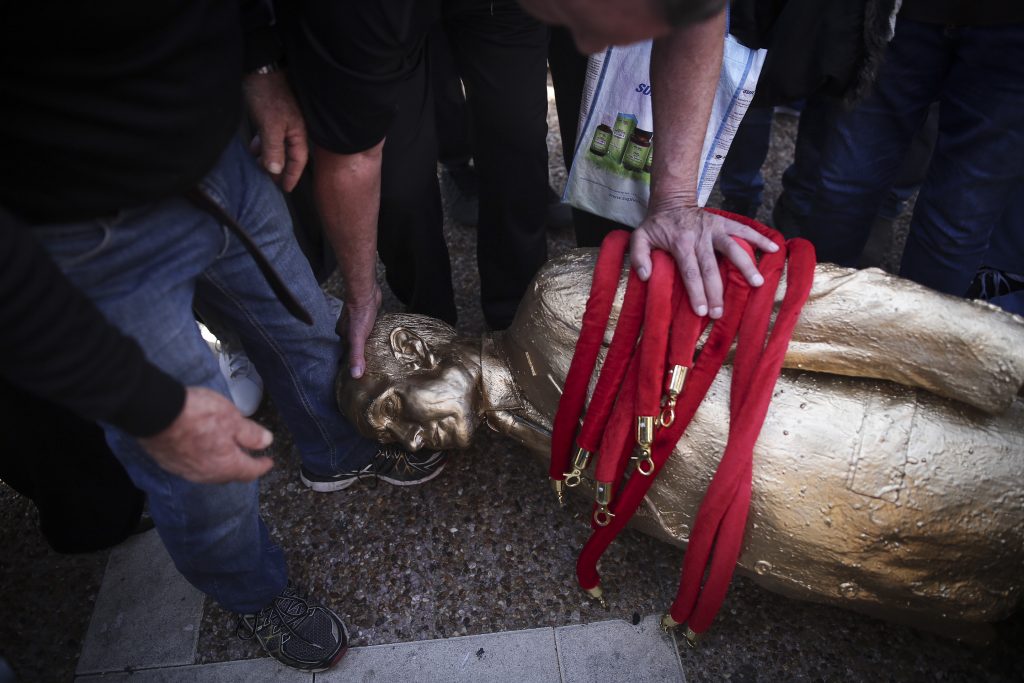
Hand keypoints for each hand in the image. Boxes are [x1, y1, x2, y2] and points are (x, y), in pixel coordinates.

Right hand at [138, 387, 273, 482]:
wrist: (155, 412)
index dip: (261, 466)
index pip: (249, 471)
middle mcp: (206, 474)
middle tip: (248, 455)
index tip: (268, 463)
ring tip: (226, 450)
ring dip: (220, 463)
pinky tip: (202, 447)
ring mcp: (185, 470)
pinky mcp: (169, 462)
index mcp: (226, 466)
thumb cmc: (195, 414)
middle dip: (240, 466)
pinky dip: (202, 458)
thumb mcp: (232, 418)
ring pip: (210, 471)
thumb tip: (266, 442)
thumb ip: (250, 433)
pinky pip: (192, 465)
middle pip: (229, 474)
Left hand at [243, 70, 307, 191]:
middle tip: (270, 180)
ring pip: (278, 145)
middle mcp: (294, 128)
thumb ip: (274, 149)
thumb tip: (276, 171)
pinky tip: (255, 147)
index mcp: (298, 132)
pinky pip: (271, 135)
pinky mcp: (273, 113)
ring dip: (269, 156)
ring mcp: (284, 120)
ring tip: (259, 164)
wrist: (260, 66)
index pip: (298, 160)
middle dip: (279, 168)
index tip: (286, 189)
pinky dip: (264, 144)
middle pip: (289, 154)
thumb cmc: (267, 94)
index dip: (292, 175)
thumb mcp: (269, 126)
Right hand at [337, 283, 382, 378]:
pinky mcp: (367, 317)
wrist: (366, 292)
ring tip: (376, 355)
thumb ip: (356, 356)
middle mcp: (347, 329)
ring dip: (367, 345)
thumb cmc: (360, 313)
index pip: (345, 353)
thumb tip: (355, 375)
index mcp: (342, 335)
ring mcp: (357, 323)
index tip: (358, 373)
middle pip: (353, 345)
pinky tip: (379, 339)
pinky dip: (373, 335)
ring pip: (361, 338)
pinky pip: (369, 330)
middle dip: (359, 354)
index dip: (350, 362)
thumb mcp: (358, 337)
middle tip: (369, 366)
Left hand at [630, 205, 777, 317]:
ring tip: (757, 284)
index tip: (702, 311)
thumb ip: (638, 256)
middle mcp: (700, 236)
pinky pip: (745, 229)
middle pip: (711, 267)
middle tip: (720, 313)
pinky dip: (760, 238)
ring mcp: (714, 228)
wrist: (672, 201)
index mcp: (680, 243)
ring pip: (733, 248)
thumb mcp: (639, 237)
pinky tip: (775, 249)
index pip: (689, 272)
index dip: (696, 292)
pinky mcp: (725, 223)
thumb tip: (645, 276)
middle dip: (716, 291)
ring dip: (746, 266)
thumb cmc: (656, 225)